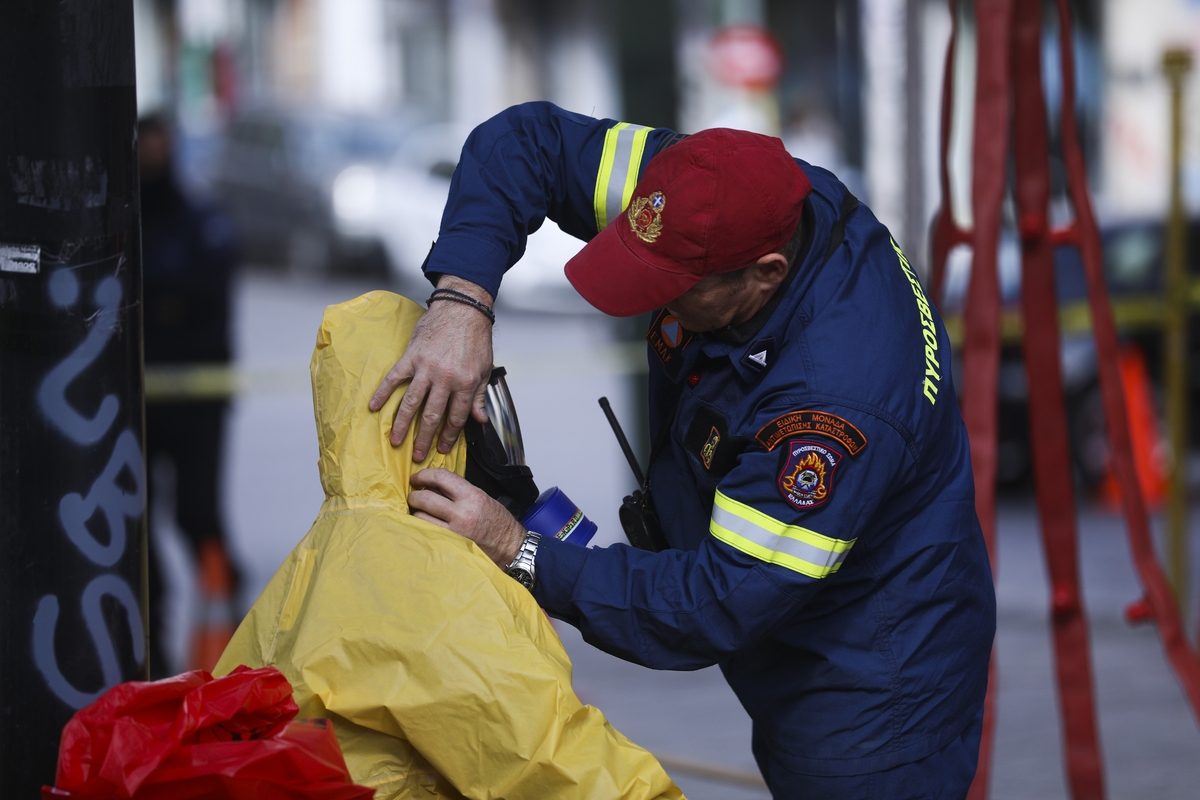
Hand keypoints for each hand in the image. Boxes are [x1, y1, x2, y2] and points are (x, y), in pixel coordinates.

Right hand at [369, 277, 494, 459]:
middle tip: (417, 455)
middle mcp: (445, 378)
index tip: (443, 449)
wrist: (462, 309)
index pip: (456, 417)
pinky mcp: (411, 357)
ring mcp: (426, 368)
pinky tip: (374, 407)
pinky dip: (382, 393)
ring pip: (411, 403)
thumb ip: (479, 396)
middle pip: (432, 416)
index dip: (450, 436)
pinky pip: (394, 379)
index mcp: (465, 383)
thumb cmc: (474, 338)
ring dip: (402, 425)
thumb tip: (480, 421)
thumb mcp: (484, 369)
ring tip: (396, 441)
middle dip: (424, 439)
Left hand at [409, 468, 525, 566]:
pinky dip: (420, 527)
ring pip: (420, 517)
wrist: (510, 547)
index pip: (441, 477)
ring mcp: (453, 532)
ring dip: (416, 513)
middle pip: (425, 498)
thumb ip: (458, 490)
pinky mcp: (448, 546)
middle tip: (414, 496)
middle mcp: (462, 513)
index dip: (424, 475)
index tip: (417, 478)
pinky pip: (425, 533)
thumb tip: (432, 484)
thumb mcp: (481, 497)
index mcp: (472, 496)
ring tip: (420, 512)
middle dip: (414, 495)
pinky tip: (423, 525)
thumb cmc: (497, 522)